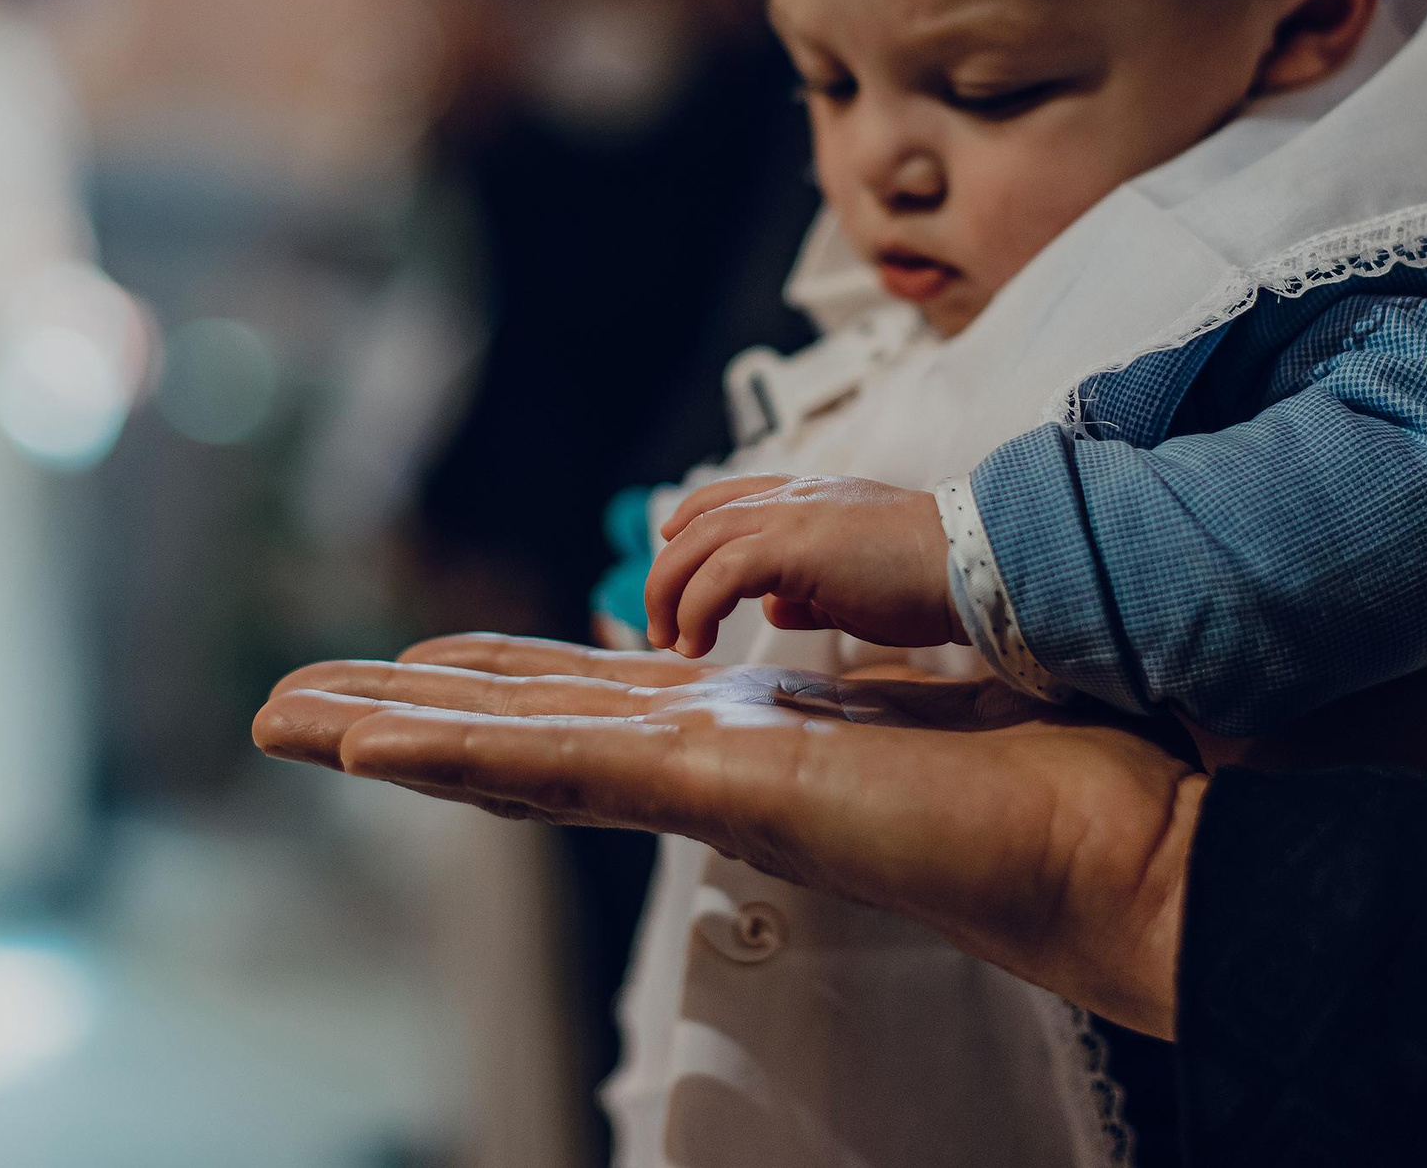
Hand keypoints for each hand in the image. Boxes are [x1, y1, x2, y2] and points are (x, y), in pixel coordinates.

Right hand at [254, 634, 1202, 1036]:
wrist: (1142, 830)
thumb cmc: (1063, 753)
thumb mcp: (921, 658)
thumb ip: (840, 632)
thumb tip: (795, 597)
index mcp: (752, 732)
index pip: (592, 702)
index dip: (491, 681)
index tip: (411, 664)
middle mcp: (712, 765)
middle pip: (524, 732)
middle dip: (404, 715)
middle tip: (288, 703)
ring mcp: (708, 785)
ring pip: (515, 756)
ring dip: (392, 738)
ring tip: (283, 721)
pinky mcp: (728, 790)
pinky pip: (569, 768)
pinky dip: (457, 756)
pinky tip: (368, 744)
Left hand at [645, 473, 957, 657]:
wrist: (972, 563)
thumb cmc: (926, 578)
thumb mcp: (854, 581)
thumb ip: (809, 588)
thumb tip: (777, 605)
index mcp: (809, 498)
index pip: (728, 496)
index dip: (690, 523)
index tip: (671, 551)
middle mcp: (794, 497)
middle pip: (700, 521)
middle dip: (668, 574)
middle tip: (660, 625)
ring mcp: (793, 515)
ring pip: (700, 542)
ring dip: (672, 593)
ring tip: (673, 640)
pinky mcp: (796, 545)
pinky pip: (722, 571)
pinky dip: (698, 606)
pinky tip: (700, 640)